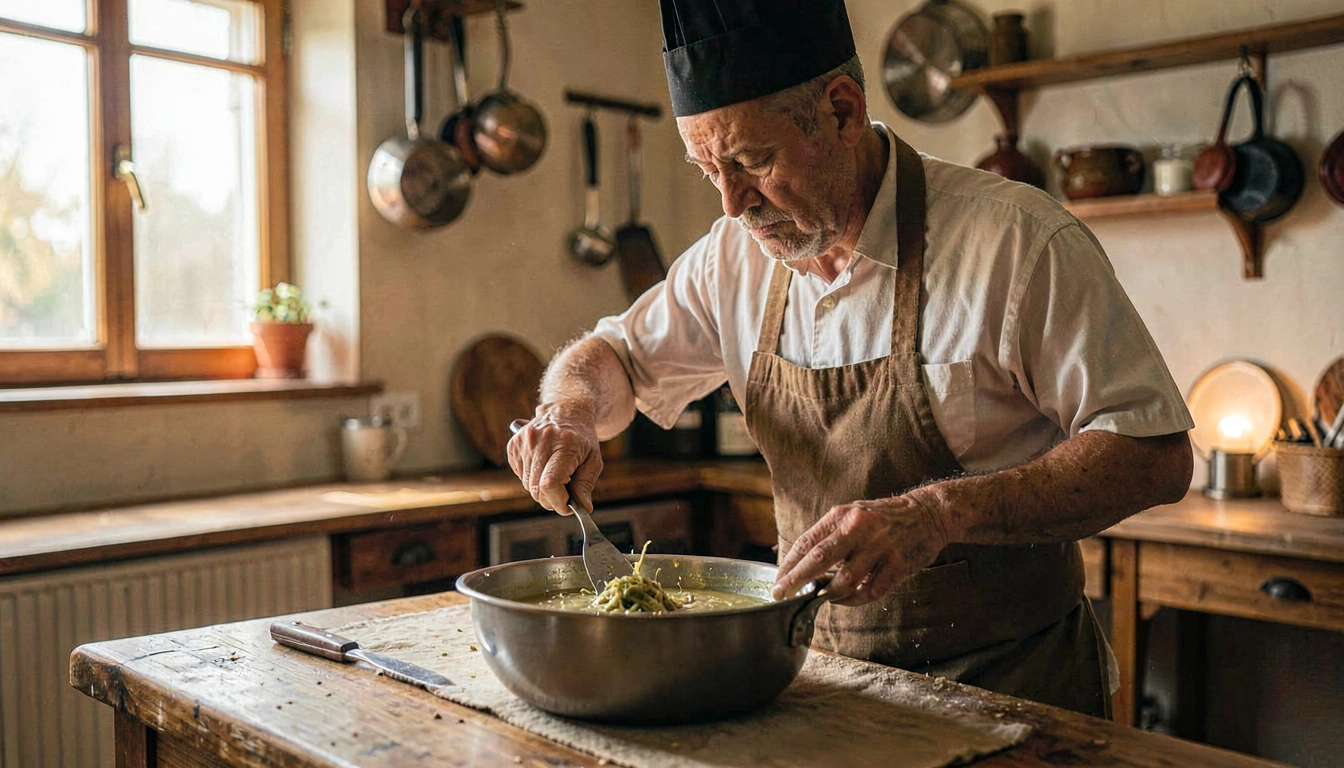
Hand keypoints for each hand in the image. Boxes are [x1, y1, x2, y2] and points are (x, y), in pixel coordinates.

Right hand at [506, 409, 602, 513]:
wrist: (566, 411)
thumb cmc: (582, 438)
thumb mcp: (593, 460)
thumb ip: (586, 485)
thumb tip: (582, 508)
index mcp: (564, 445)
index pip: (550, 484)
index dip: (558, 502)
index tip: (568, 506)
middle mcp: (541, 441)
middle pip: (537, 489)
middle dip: (552, 499)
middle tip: (564, 494)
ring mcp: (524, 441)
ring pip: (527, 485)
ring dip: (542, 489)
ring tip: (555, 474)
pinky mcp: (514, 445)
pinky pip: (520, 476)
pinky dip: (532, 478)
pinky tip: (543, 466)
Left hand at [772, 492, 953, 606]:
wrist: (928, 513)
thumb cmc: (883, 518)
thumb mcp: (853, 514)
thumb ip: (830, 536)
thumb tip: (800, 564)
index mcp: (842, 515)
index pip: (807, 542)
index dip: (789, 564)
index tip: (777, 581)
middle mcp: (858, 528)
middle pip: (819, 559)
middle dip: (796, 580)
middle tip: (782, 595)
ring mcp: (879, 547)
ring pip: (844, 581)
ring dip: (829, 594)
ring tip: (822, 598)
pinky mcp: (897, 564)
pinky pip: (870, 591)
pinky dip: (854, 600)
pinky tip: (847, 600)